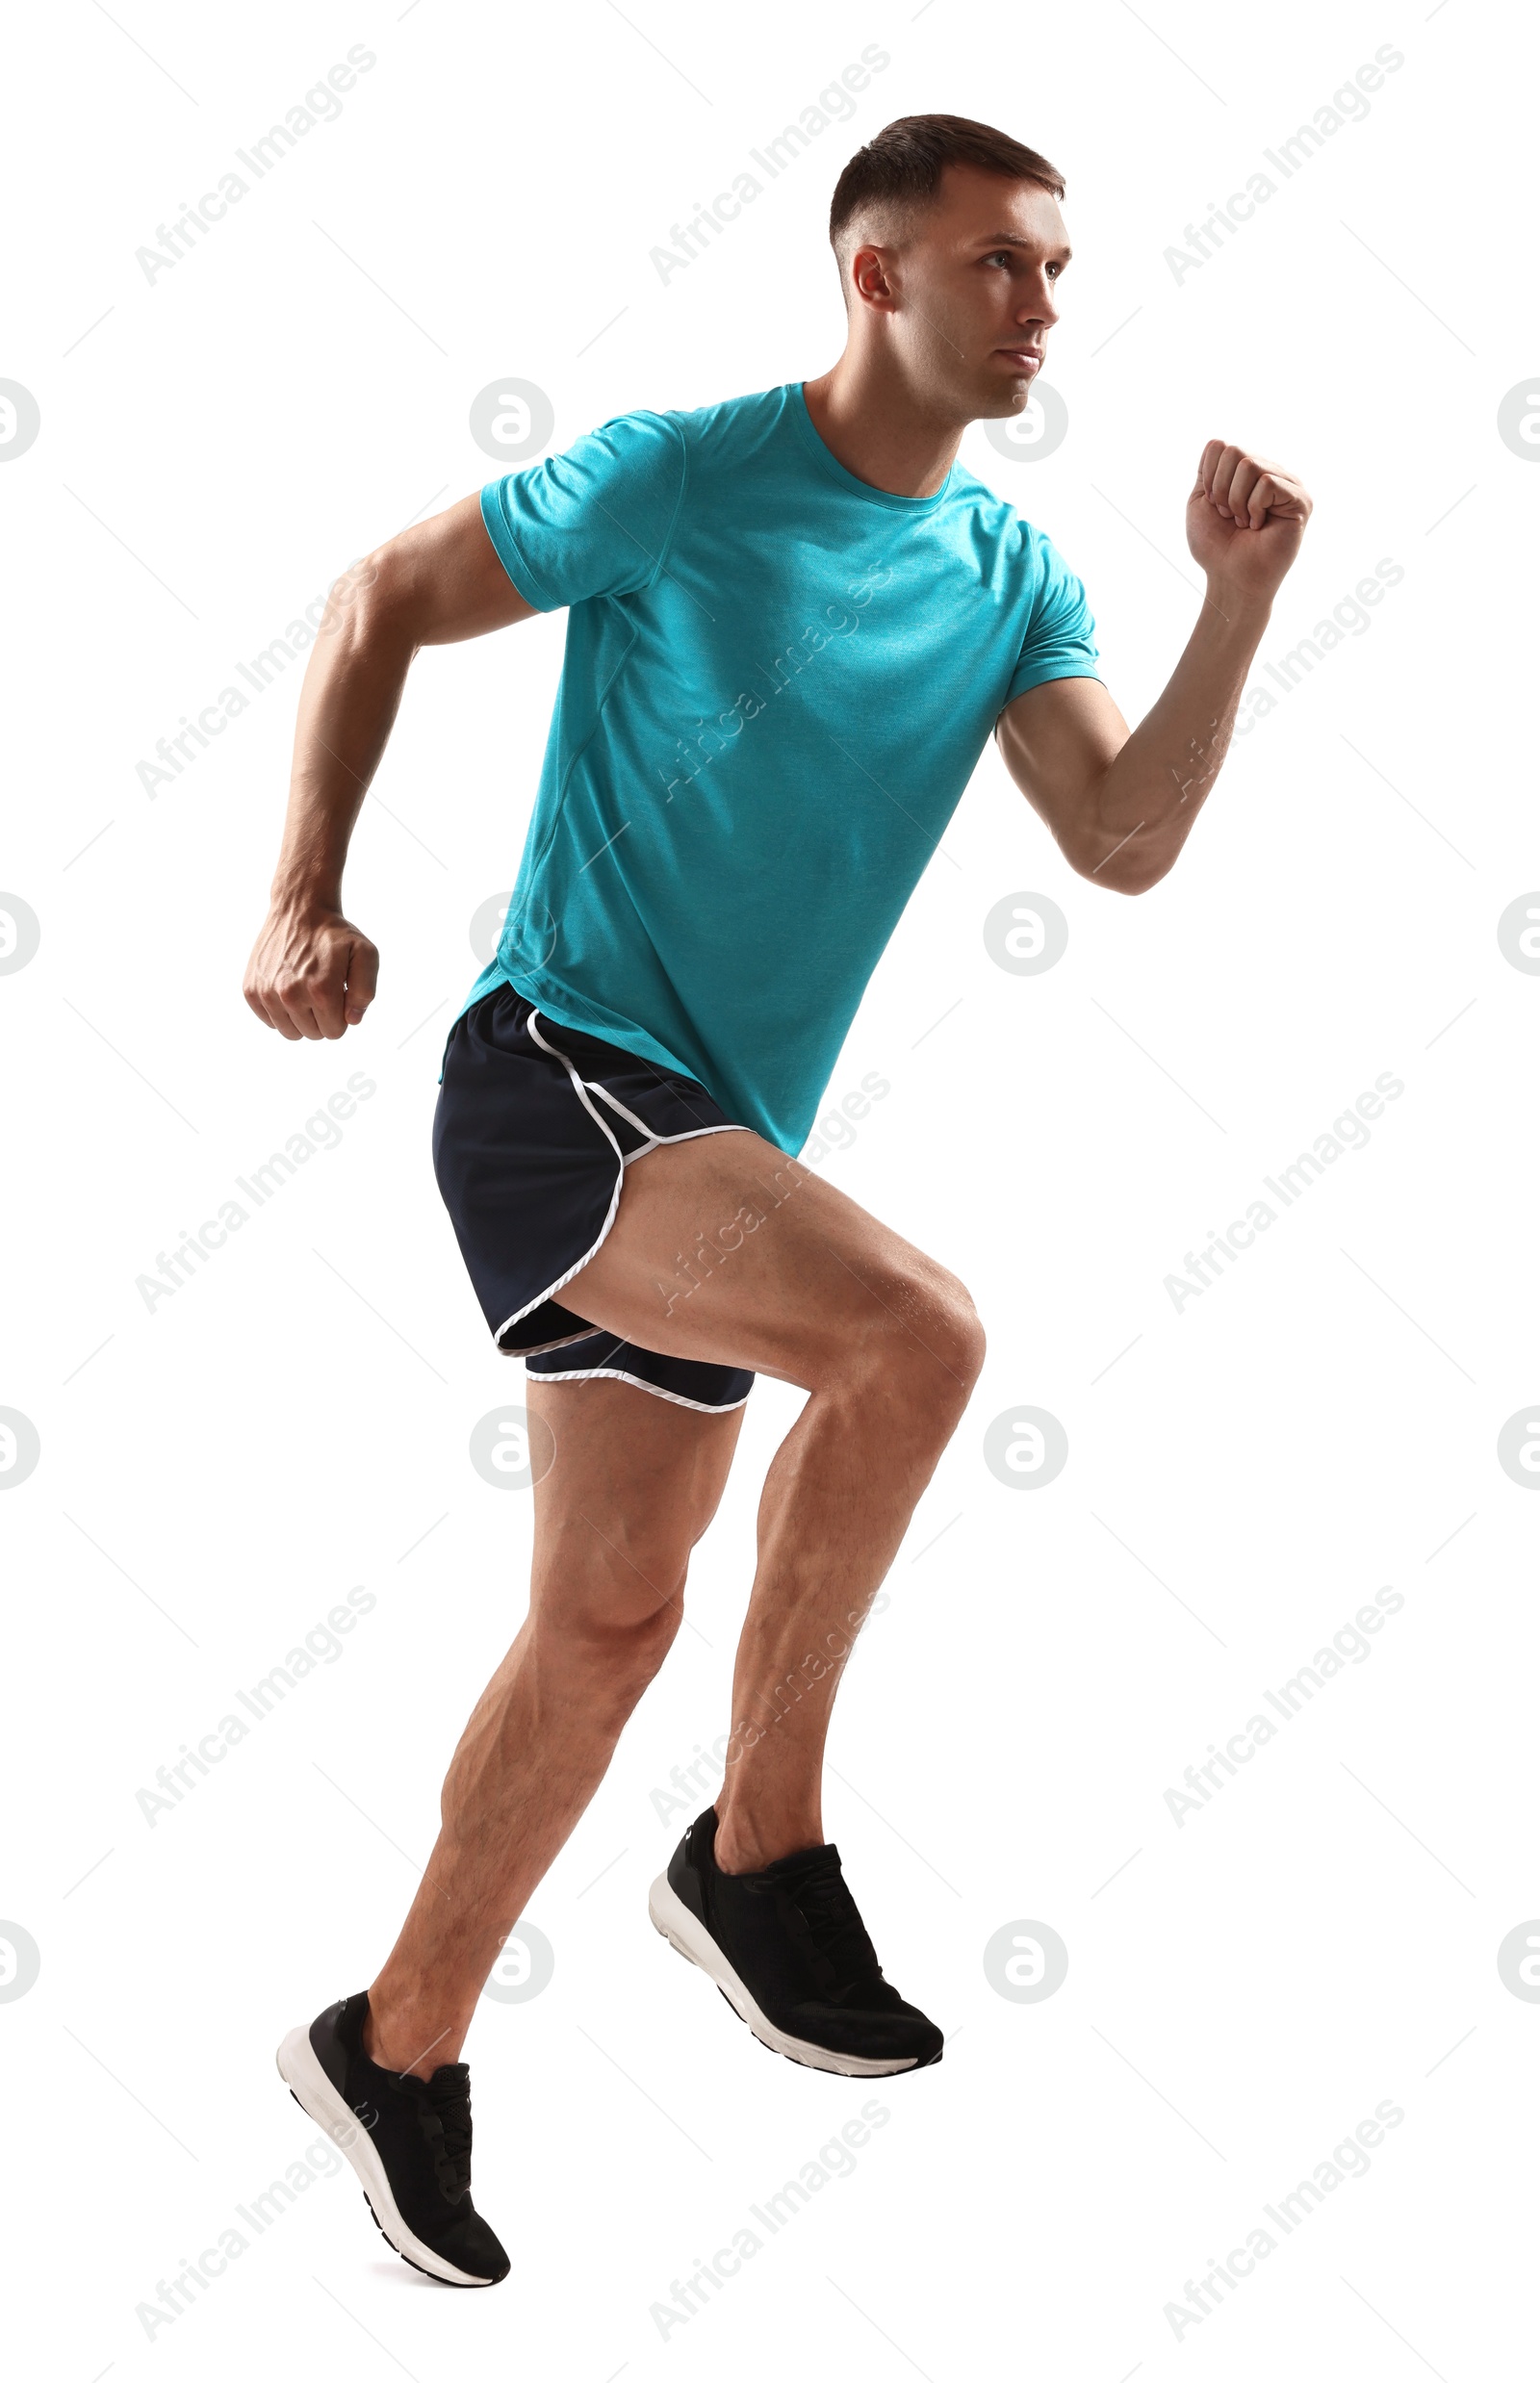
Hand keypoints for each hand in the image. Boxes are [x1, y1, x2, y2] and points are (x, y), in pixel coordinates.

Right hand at [243, 902, 378, 1040]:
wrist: (298, 909)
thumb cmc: (334, 933)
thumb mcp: (365, 953)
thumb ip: (366, 991)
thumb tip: (351, 1020)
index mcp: (321, 990)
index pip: (334, 1032)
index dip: (340, 1016)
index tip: (338, 994)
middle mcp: (290, 995)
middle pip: (312, 1034)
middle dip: (322, 1017)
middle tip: (321, 989)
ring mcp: (267, 993)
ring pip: (290, 1032)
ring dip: (301, 1017)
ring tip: (305, 990)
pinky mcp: (251, 990)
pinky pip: (270, 1021)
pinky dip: (280, 1011)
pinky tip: (287, 988)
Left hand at [1186, 440, 1311, 605]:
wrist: (1230, 579)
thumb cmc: (1217, 547)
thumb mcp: (1201, 501)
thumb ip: (1208, 468)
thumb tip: (1219, 443)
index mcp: (1248, 472)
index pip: (1221, 446)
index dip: (1208, 478)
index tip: (1215, 506)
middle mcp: (1270, 472)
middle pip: (1235, 451)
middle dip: (1221, 489)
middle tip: (1230, 516)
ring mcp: (1288, 484)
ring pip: (1250, 465)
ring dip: (1236, 501)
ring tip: (1244, 522)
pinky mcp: (1300, 500)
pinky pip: (1267, 483)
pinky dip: (1254, 508)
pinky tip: (1259, 526)